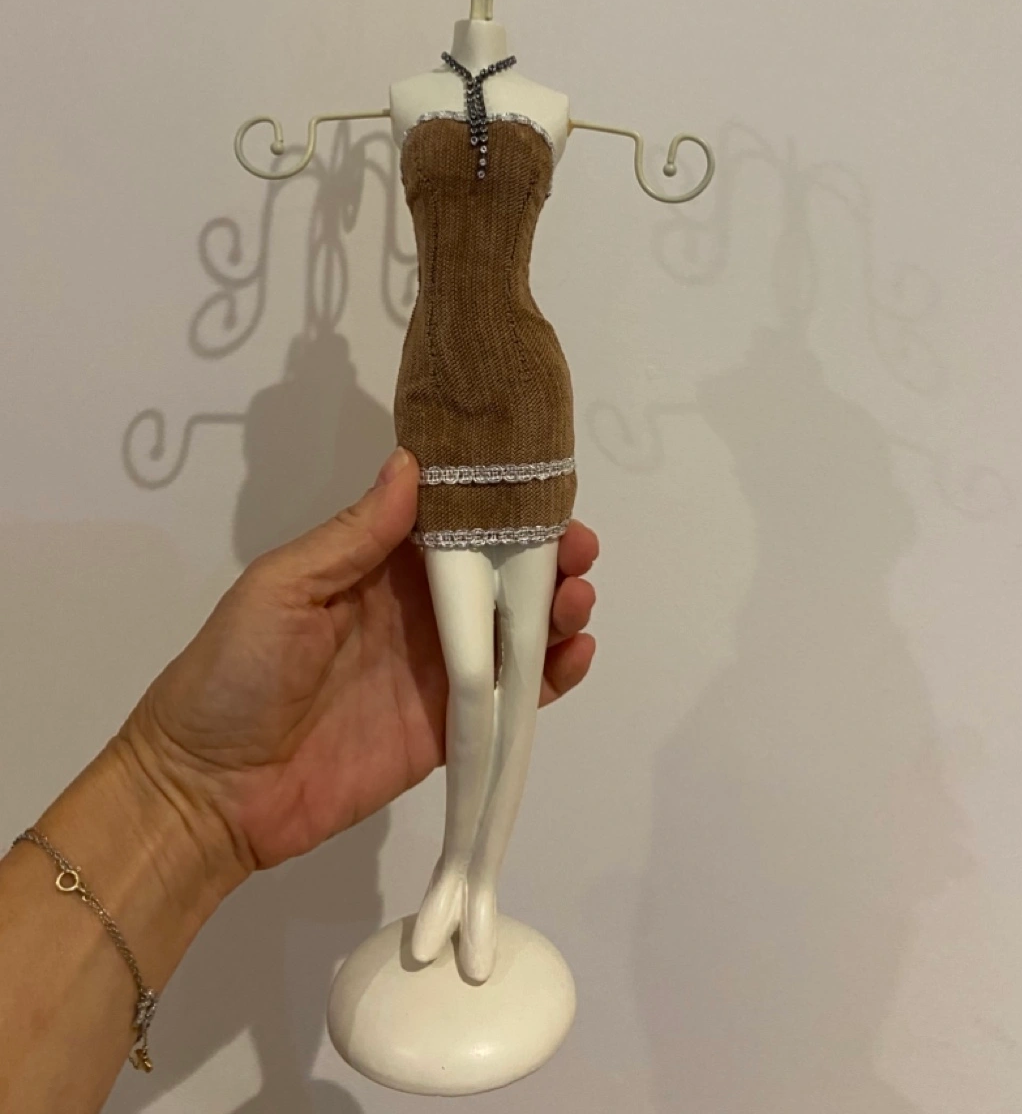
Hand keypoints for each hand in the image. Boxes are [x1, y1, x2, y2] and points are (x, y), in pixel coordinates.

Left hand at [117, 447, 597, 886]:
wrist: (211, 792)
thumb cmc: (235, 672)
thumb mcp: (284, 588)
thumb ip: (355, 535)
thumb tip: (411, 463)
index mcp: (376, 567)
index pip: (452, 522)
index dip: (499, 502)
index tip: (540, 485)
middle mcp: (417, 611)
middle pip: (497, 573)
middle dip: (544, 553)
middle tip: (577, 547)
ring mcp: (438, 671)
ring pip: (515, 629)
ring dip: (555, 607)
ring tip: (577, 596)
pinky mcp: (450, 729)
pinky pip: (512, 697)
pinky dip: (552, 674)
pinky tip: (576, 652)